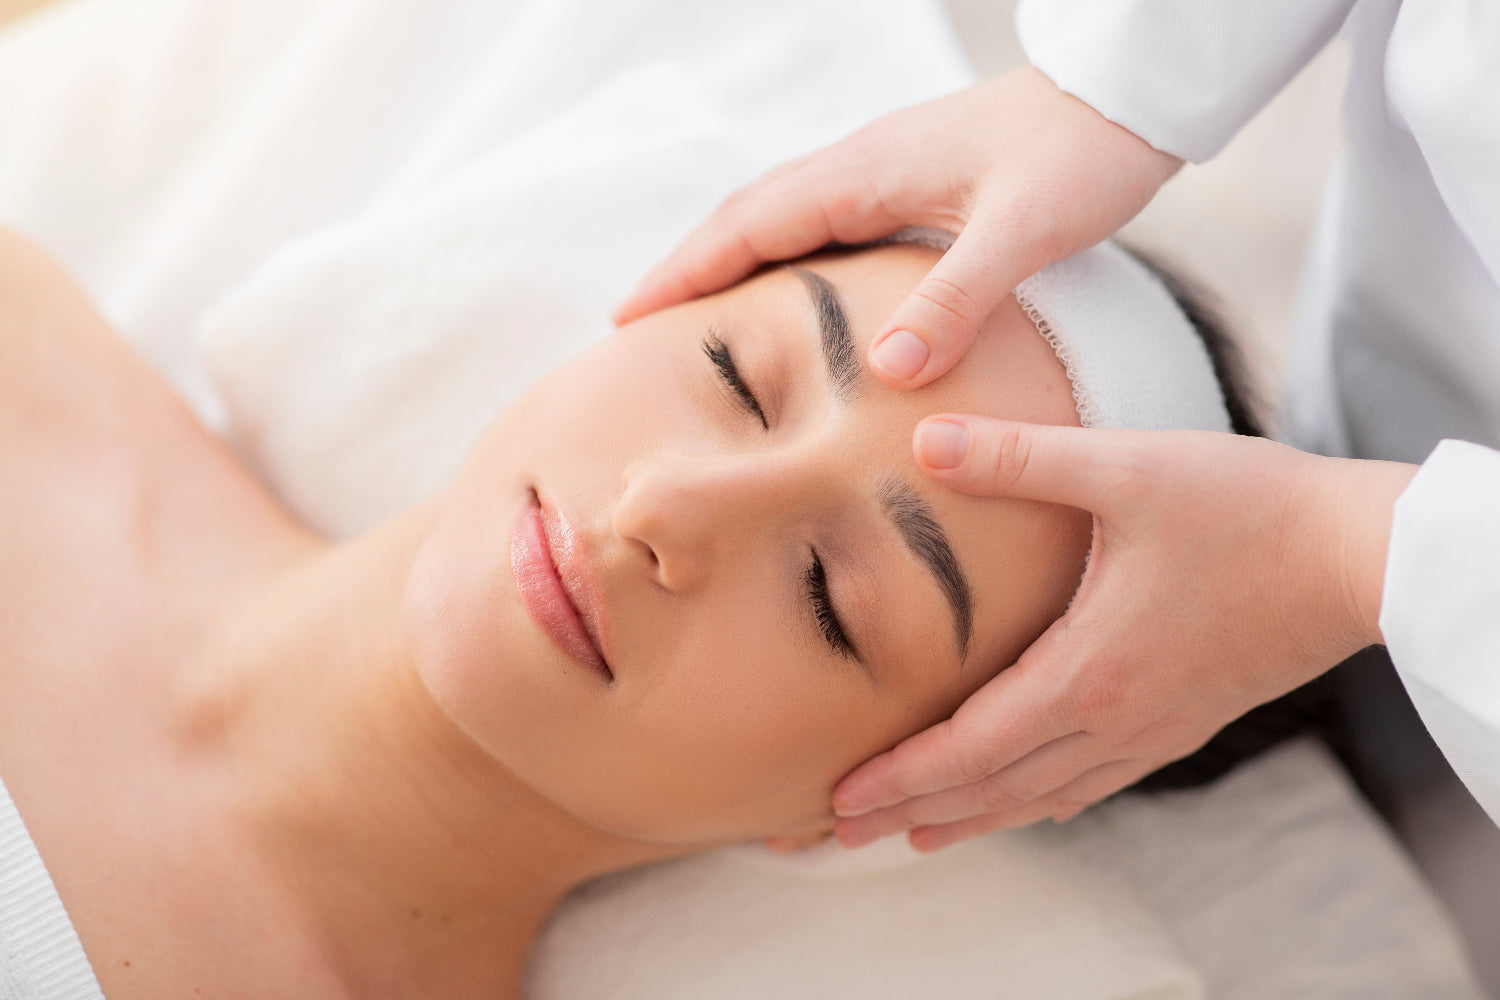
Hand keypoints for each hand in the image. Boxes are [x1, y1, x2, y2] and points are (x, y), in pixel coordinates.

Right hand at [614, 67, 1180, 388]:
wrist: (1124, 97)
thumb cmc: (1078, 155)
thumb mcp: (1021, 232)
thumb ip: (954, 301)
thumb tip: (883, 374)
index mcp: (865, 172)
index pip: (748, 224)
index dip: (686, 272)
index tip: (628, 318)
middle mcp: (860, 167)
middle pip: (746, 218)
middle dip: (687, 268)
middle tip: (636, 326)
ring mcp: (882, 172)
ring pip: (780, 218)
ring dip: (728, 261)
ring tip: (692, 316)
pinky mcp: (909, 184)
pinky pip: (819, 223)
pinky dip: (780, 257)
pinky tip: (787, 295)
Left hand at [833, 416, 1416, 850]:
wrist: (1362, 557)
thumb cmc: (1250, 510)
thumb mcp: (1127, 467)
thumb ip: (1020, 457)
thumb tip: (925, 438)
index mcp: (1088, 674)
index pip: (970, 748)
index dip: (900, 778)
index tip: (839, 801)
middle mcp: (1115, 720)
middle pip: (992, 788)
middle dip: (911, 814)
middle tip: (841, 832)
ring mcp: (1153, 730)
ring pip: (1040, 795)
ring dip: (970, 817)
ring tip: (913, 836)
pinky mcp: (1183, 720)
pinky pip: (1092, 781)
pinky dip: (1038, 799)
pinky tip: (1026, 804)